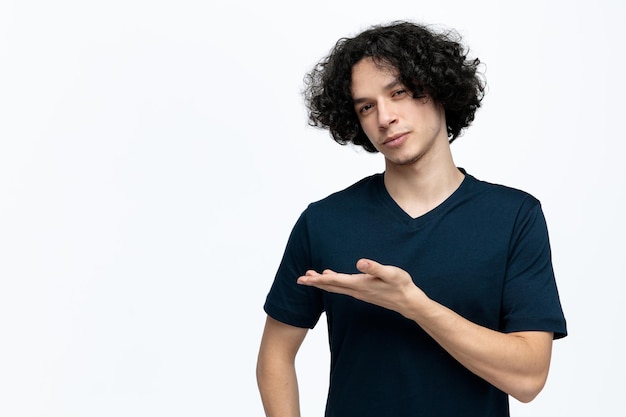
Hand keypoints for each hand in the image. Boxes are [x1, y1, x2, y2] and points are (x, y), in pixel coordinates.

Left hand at [297, 259, 425, 315]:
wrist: (408, 302)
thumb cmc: (400, 285)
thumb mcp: (390, 273)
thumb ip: (375, 267)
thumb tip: (360, 262)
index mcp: (359, 284)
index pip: (334, 281)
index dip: (319, 278)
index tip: (305, 278)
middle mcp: (356, 290)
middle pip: (331, 286)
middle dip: (315, 283)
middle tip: (299, 280)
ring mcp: (359, 293)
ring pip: (335, 288)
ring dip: (322, 283)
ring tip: (310, 278)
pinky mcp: (363, 292)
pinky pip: (342, 288)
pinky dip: (332, 283)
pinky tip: (331, 278)